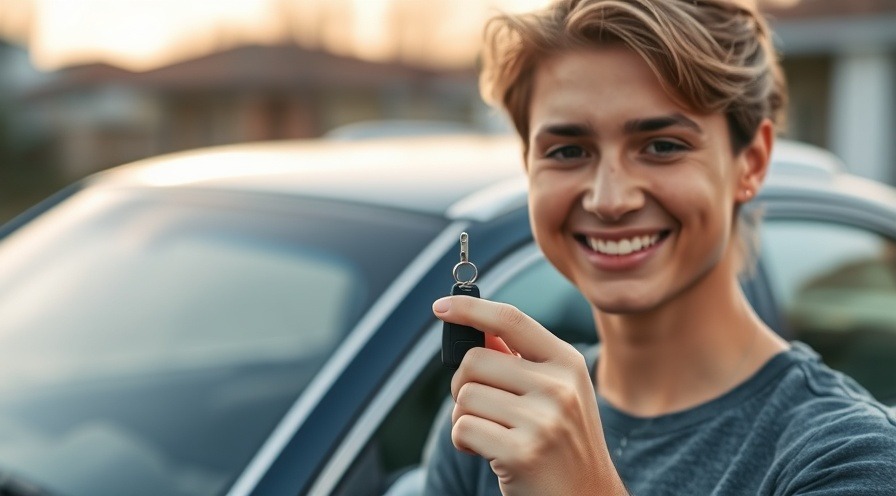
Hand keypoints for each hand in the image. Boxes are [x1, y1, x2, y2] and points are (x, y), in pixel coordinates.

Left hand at [433, 295, 626, 495]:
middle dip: (463, 384)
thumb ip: (518, 360)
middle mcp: (559, 387)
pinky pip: (463, 428)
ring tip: (493, 434)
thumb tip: (476, 327)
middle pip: (475, 361)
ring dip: (464, 417)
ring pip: (465, 396)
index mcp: (567, 363)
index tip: (442, 307)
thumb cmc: (561, 444)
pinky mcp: (523, 453)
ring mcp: (543, 420)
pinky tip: (487, 451)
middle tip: (481, 407)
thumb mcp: (554, 393)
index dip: (471, 308)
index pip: (512, 320)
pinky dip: (463, 441)